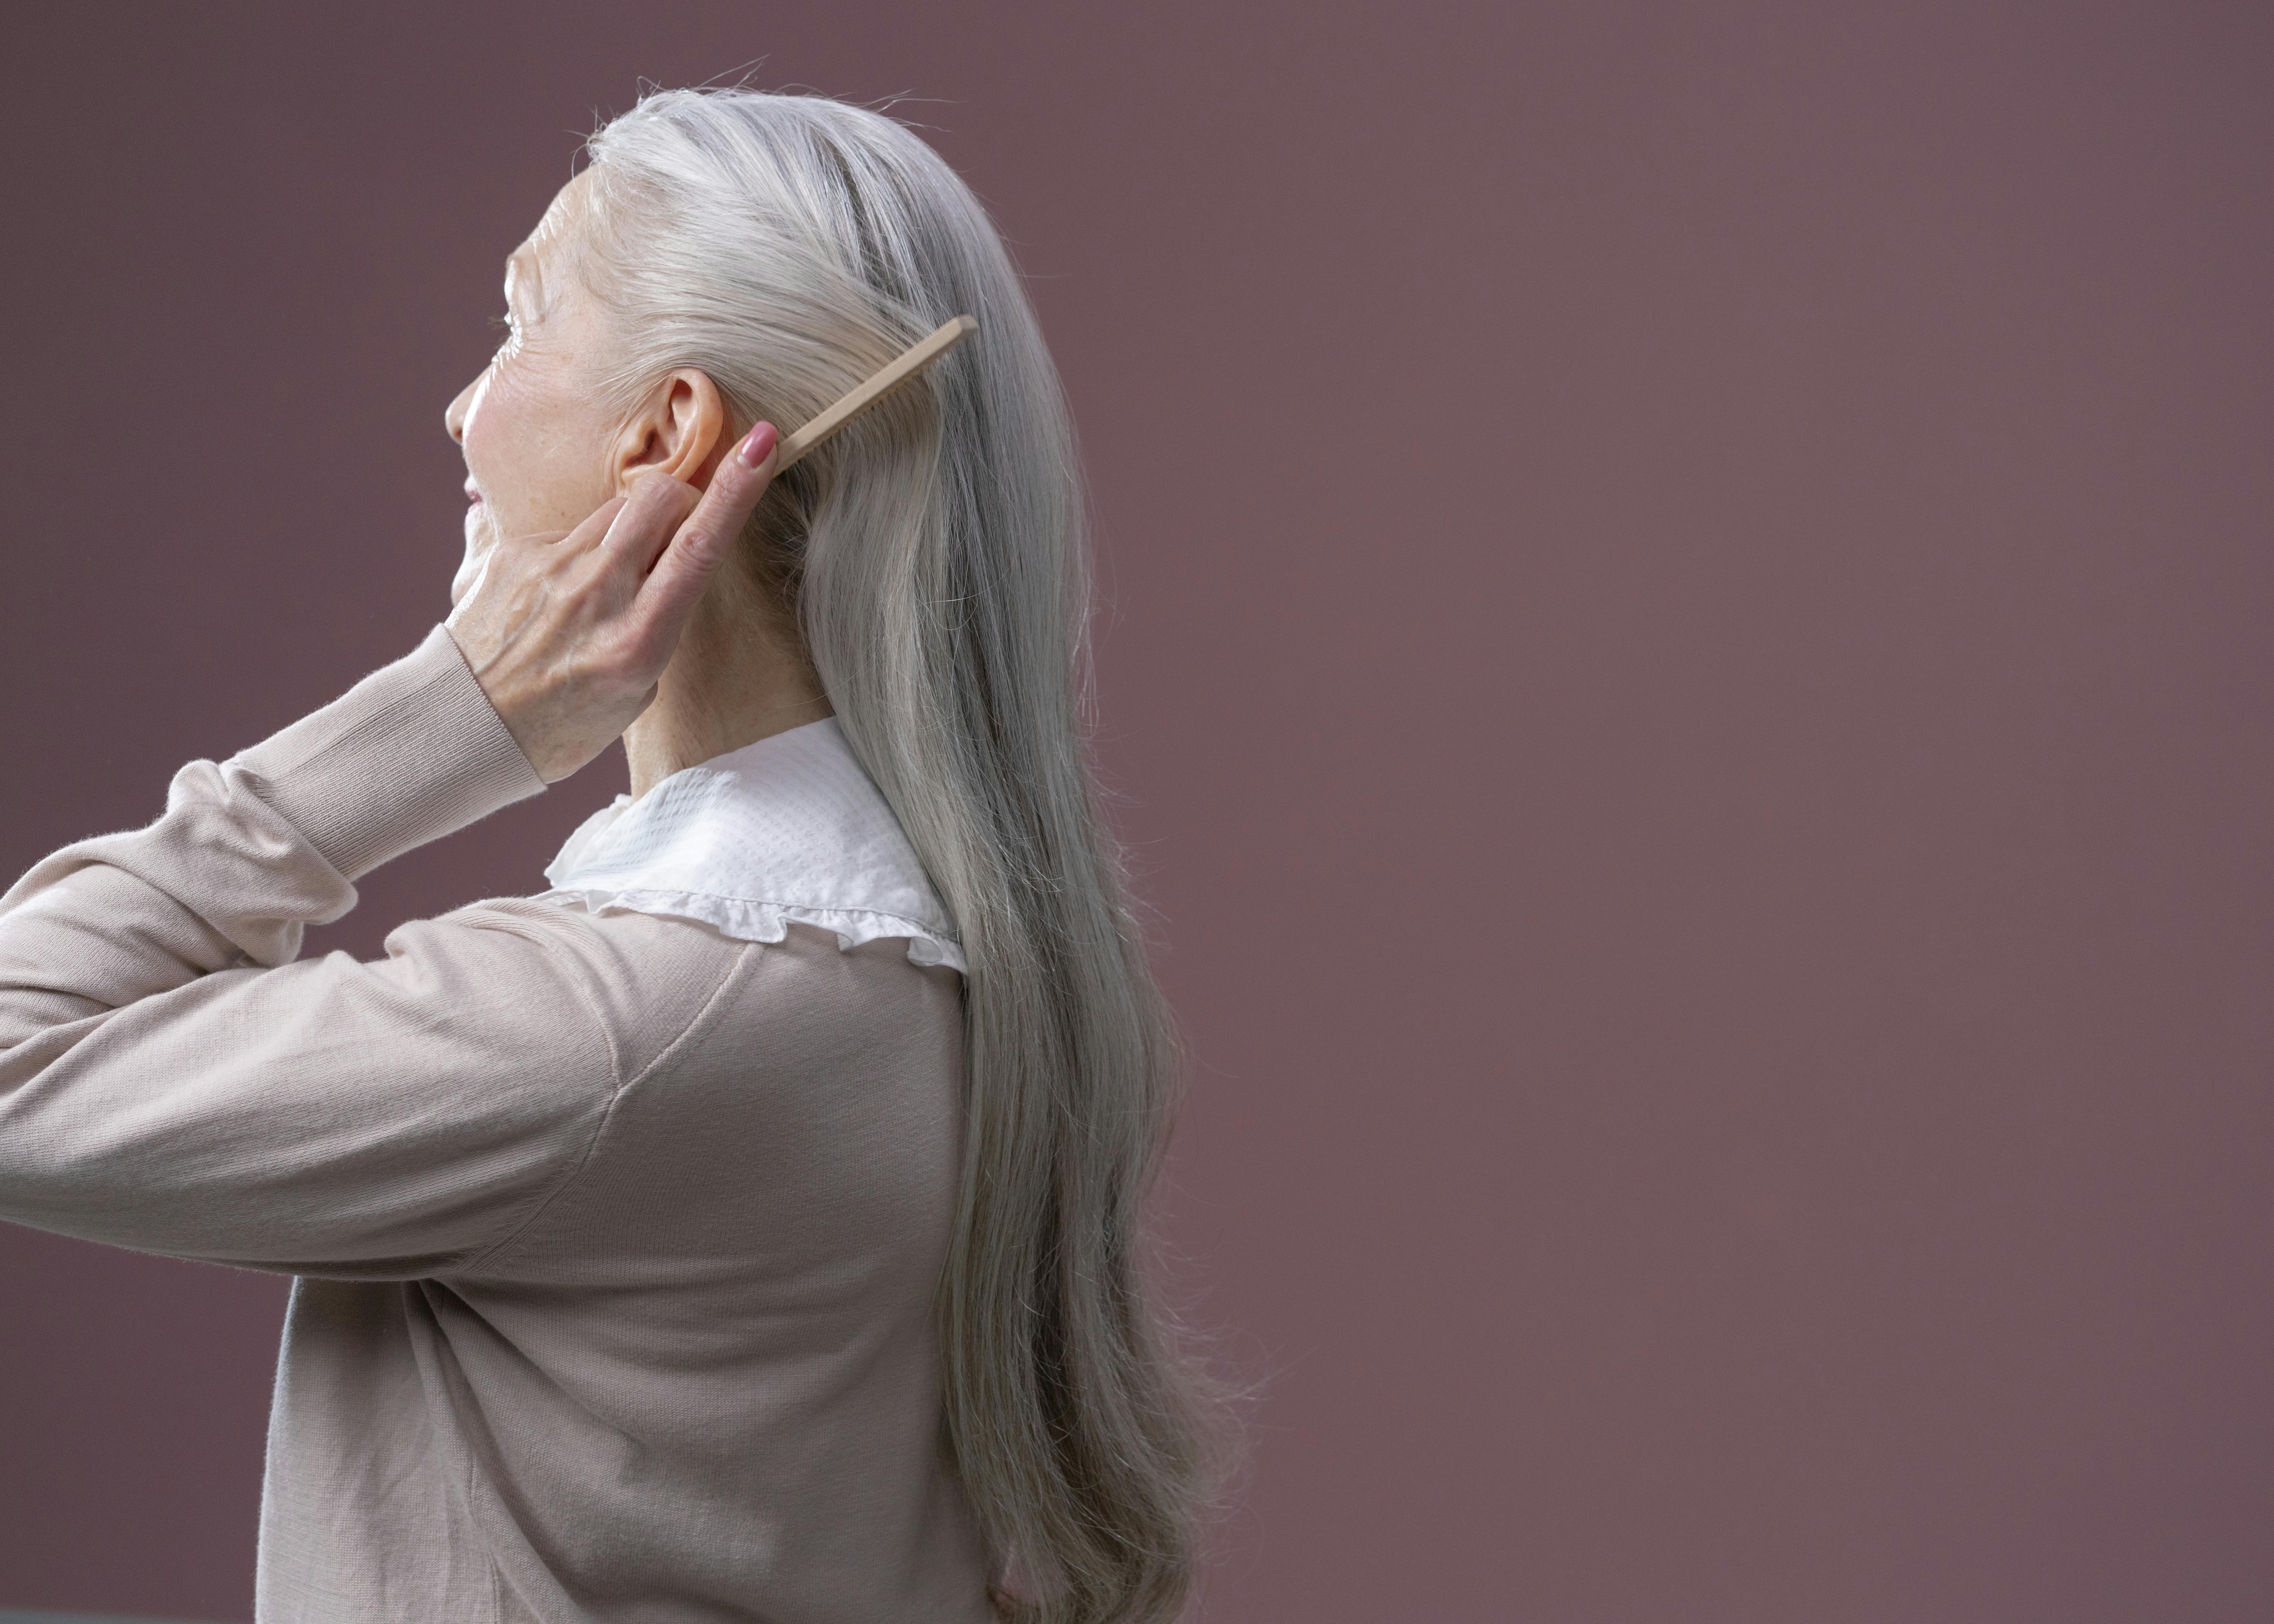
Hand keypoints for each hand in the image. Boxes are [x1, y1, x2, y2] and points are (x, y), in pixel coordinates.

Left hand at [444, 422, 781, 782]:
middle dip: (682, 498)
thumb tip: (655, 559)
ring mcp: (550, 569)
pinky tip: (554, 597)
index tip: (761, 442)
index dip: (736, 490)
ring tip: (604, 583)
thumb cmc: (562, 723)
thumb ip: (653, 618)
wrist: (466, 728)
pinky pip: (563, 530)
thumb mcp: (635, 689)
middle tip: (676, 532)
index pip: (698, 546)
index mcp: (637, 640)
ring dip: (628, 529)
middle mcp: (596, 595)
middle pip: (659, 498)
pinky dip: (574, 554)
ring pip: (614, 510)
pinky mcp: (511, 553)